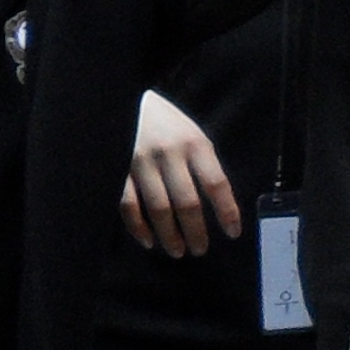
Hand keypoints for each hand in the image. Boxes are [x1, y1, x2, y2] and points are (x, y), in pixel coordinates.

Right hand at [119, 91, 243, 255]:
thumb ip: (202, 164)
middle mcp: (169, 153)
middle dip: (196, 231)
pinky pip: (129, 205)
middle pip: (187, 202)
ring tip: (178, 251)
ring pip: (159, 209)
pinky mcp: (117, 169)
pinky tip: (148, 241)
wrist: (123, 98)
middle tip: (200, 250)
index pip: (216, 183)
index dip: (226, 211)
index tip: (232, 233)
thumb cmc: (164, 122)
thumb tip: (218, 204)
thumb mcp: (191, 134)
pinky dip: (139, 227)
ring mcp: (141, 162)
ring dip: (170, 235)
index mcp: (195, 143)